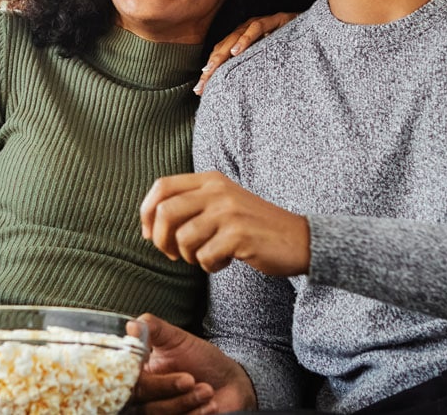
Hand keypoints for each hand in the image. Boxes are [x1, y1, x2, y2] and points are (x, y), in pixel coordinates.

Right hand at [126, 314, 255, 414]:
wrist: (229, 381)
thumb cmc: (199, 357)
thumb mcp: (176, 337)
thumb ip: (152, 328)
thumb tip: (131, 325)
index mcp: (138, 374)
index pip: (124, 378)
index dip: (133, 375)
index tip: (148, 362)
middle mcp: (143, 397)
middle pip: (140, 399)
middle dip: (166, 388)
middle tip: (189, 379)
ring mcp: (159, 412)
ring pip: (158, 414)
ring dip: (185, 402)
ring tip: (207, 390)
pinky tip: (210, 404)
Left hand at [140, 172, 309, 276]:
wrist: (299, 239)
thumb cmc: (255, 226)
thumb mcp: (223, 204)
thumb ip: (191, 205)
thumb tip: (150, 224)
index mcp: (210, 180)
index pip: (162, 186)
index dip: (146, 211)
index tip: (148, 233)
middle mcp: (218, 191)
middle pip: (165, 212)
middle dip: (161, 239)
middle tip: (173, 254)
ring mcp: (229, 212)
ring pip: (183, 238)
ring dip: (188, 256)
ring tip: (205, 257)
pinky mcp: (239, 235)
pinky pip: (204, 256)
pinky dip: (209, 266)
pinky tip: (224, 262)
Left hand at [195, 13, 296, 94]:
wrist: (315, 31)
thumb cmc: (292, 48)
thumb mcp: (269, 61)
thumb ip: (252, 71)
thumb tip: (234, 93)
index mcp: (244, 39)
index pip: (221, 54)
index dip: (210, 70)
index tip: (199, 90)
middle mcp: (249, 29)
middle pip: (224, 46)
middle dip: (211, 66)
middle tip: (201, 84)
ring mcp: (261, 23)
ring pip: (236, 36)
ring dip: (222, 53)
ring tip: (211, 69)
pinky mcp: (276, 19)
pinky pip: (258, 27)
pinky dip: (246, 39)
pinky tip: (237, 51)